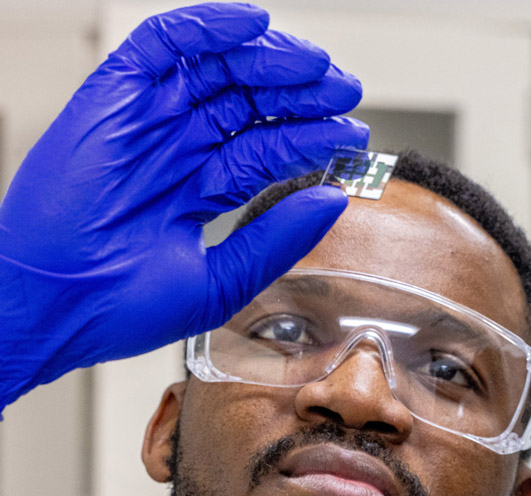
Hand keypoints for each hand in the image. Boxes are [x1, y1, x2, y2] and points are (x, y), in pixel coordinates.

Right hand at [0, 2, 368, 411]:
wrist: (53, 307)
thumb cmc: (120, 307)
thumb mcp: (222, 280)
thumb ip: (277, 239)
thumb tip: (335, 199)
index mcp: (198, 191)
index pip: (266, 151)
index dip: (310, 140)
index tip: (353, 136)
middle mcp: (176, 150)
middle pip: (249, 106)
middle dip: (299, 95)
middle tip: (344, 91)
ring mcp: (146, 120)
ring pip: (217, 70)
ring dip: (269, 61)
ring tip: (314, 65)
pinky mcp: (113, 95)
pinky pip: (162, 44)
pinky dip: (208, 28)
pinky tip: (257, 26)